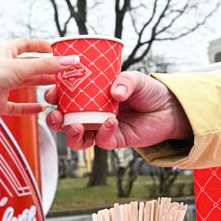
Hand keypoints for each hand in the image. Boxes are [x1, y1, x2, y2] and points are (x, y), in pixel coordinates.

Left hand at [0, 38, 77, 126]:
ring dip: (40, 86)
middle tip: (65, 72)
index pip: (25, 45)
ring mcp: (0, 87)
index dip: (41, 46)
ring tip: (58, 88)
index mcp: (4, 53)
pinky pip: (16, 106)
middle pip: (29, 66)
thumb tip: (71, 61)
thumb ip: (45, 66)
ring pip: (25, 85)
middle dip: (46, 68)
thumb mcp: (18, 68)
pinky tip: (41, 109)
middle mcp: (3, 68)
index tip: (58, 49)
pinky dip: (28, 108)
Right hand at [45, 70, 191, 149]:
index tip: (51, 94)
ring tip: (77, 126)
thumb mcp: (135, 79)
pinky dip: (103, 133)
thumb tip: (115, 93)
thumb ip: (125, 81)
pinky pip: (102, 141)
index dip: (54, 96)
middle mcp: (92, 113)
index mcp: (89, 95)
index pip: (65, 97)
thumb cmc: (148, 90)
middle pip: (64, 121)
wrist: (169, 108)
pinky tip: (111, 121)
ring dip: (72, 135)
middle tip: (57, 116)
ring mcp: (101, 128)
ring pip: (78, 138)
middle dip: (55, 121)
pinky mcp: (115, 140)